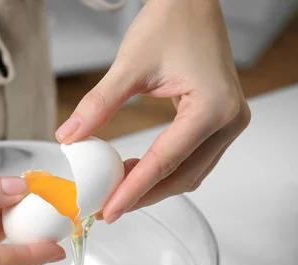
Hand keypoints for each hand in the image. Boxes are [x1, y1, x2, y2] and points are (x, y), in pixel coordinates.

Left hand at [55, 0, 250, 222]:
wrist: (191, 2)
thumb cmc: (169, 23)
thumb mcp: (129, 66)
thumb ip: (98, 105)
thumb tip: (68, 137)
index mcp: (213, 107)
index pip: (166, 161)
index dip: (133, 189)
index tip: (108, 210)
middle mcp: (229, 120)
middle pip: (182, 175)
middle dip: (143, 195)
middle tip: (107, 208)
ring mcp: (229, 123)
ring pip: (190, 173)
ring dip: (154, 186)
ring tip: (117, 192)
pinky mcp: (221, 121)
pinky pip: (193, 159)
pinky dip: (165, 171)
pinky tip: (136, 170)